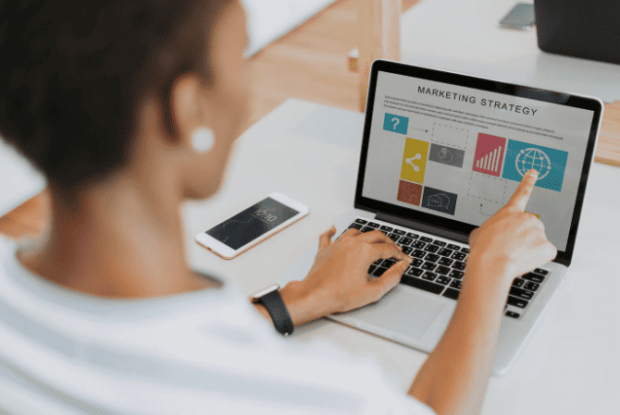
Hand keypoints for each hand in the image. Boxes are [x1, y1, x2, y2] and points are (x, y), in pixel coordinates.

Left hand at [279, 226, 411, 324]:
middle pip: (375, 235)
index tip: (404, 259)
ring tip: (374, 242)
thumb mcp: (373, 291)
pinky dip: (333, 232)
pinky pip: (329, 236)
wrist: (315, 296)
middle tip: (395, 249)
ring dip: (367, 235)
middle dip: (388, 242)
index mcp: (364, 251)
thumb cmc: (339, 295)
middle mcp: (351, 243)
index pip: (388, 249)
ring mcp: (337, 244)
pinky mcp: (325, 249)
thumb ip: (392, 278)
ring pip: (356, 232)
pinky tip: (334, 229)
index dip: (400, 254)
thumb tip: (401, 267)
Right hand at [468, 169, 556, 286]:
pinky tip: (524, 260)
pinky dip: (537, 258)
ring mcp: (538, 232)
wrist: (491, 264)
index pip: (521, 194)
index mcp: (509, 212)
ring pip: (537, 241)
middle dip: (524, 236)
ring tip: (514, 255)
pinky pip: (545, 253)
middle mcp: (527, 218)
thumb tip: (492, 234)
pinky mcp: (547, 246)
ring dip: (529, 248)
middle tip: (510, 248)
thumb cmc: (483, 250)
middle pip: (530, 226)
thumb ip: (491, 228)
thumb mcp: (479, 233)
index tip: (533, 173)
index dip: (528, 182)